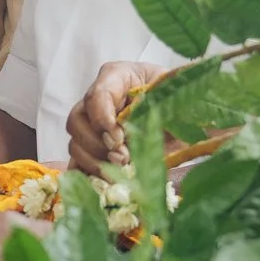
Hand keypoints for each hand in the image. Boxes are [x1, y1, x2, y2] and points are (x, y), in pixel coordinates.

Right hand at [66, 60, 168, 175]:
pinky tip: (105, 182)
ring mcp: (92, 127)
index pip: (96, 95)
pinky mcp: (95, 150)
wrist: (184, 117)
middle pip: (77, 121)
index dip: (102, 119)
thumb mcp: (174, 94)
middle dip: (97, 144)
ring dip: (94, 162)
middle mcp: (97, 101)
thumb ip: (160, 103)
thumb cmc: (178, 98)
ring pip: (75, 145)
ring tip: (121, 170)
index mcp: (116, 77)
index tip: (119, 139)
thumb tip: (141, 122)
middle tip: (122, 158)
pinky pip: (78, 164)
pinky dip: (88, 175)